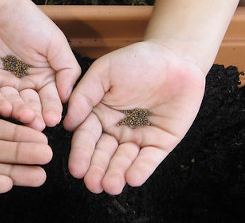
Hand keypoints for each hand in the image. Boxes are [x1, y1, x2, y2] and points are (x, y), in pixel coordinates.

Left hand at [0, 0, 80, 130]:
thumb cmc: (26, 18)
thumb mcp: (55, 42)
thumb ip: (67, 69)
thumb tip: (69, 97)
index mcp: (42, 77)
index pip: (50, 98)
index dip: (53, 108)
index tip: (56, 120)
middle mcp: (22, 84)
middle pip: (30, 105)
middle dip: (35, 116)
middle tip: (39, 126)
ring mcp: (1, 84)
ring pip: (11, 103)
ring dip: (18, 112)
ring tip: (26, 118)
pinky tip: (6, 108)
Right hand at [63, 41, 206, 194]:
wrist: (176, 58)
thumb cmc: (137, 61)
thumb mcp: (104, 72)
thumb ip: (84, 95)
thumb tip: (68, 124)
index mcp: (98, 114)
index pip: (86, 138)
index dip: (81, 154)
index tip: (76, 169)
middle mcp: (116, 129)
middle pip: (103, 154)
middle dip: (97, 170)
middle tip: (92, 184)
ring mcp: (138, 138)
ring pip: (124, 161)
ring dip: (116, 174)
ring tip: (110, 186)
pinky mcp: (160, 143)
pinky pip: (149, 160)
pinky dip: (140, 170)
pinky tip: (131, 179)